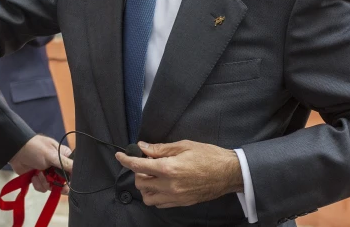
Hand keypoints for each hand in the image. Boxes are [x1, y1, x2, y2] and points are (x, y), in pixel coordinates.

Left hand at [10, 135, 72, 194]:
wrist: (15, 151)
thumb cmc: (34, 148)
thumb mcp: (52, 155)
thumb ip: (65, 164)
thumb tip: (79, 170)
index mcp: (63, 156)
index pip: (73, 171)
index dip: (71, 178)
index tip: (67, 183)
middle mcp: (57, 165)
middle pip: (63, 181)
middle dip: (57, 183)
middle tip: (54, 184)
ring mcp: (47, 172)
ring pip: (52, 186)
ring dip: (45, 183)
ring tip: (38, 174)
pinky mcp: (38, 178)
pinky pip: (43, 188)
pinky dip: (38, 184)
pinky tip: (33, 176)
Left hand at [115, 140, 243, 207]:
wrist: (229, 173)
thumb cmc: (208, 156)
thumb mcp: (183, 146)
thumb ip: (160, 148)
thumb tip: (142, 147)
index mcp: (169, 168)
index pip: (138, 166)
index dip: (126, 160)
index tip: (120, 156)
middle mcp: (169, 185)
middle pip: (140, 183)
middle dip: (138, 172)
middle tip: (146, 163)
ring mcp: (176, 197)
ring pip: (148, 198)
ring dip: (145, 186)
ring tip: (152, 176)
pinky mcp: (182, 203)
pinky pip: (160, 204)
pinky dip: (155, 195)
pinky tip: (161, 185)